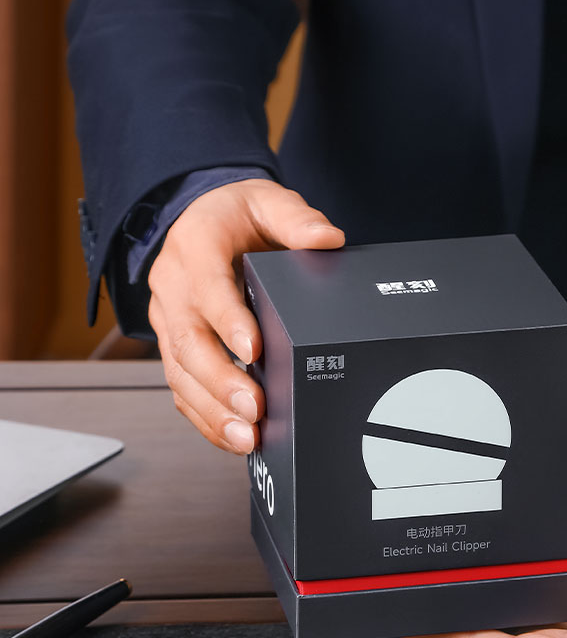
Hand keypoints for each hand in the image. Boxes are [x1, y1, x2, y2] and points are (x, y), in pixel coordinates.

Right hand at [148, 178, 344, 452]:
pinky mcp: (174, 346)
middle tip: (254, 408)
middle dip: (221, 380)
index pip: (207, 287)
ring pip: (180, 372)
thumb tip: (327, 240)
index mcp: (193, 247)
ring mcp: (169, 319)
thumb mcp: (267, 200)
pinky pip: (182, 387)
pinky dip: (205, 416)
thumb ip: (296, 218)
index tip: (255, 350)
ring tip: (247, 437)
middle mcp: (172, 286)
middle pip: (187, 340)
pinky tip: (232, 438)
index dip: (228, 321)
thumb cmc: (236, 215)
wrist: (200, 219)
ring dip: (212, 409)